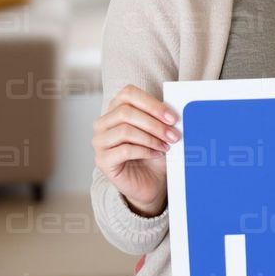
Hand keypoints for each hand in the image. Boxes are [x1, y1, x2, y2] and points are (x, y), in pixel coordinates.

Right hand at [93, 84, 180, 217]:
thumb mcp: (159, 130)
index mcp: (115, 108)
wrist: (150, 182)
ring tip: (166, 146)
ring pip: (124, 131)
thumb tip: (174, 108)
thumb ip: (161, 117)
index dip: (152, 104)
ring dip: (150, 138)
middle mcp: (103, 123)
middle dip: (154, 123)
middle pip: (126, 112)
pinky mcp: (102, 160)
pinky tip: (156, 154)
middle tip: (173, 135)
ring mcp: (100, 142)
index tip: (172, 117)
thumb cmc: (154, 152)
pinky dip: (144, 151)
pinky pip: (124, 150)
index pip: (128, 94)